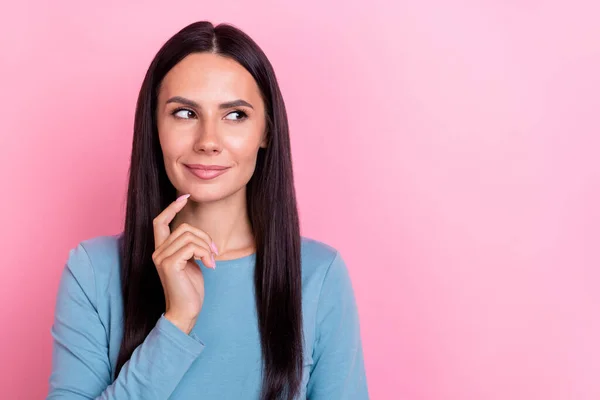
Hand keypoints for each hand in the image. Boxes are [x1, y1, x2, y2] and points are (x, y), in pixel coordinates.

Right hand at [152, 194, 217, 333]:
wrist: (185, 311)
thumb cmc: (190, 290)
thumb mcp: (191, 263)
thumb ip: (190, 248)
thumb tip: (199, 236)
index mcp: (161, 250)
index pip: (160, 222)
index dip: (171, 208)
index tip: (185, 197)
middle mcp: (157, 252)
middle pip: (184, 227)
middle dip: (204, 237)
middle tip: (214, 253)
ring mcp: (161, 258)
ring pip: (189, 236)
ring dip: (207, 247)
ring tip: (211, 261)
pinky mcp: (169, 264)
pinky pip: (192, 246)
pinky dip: (205, 253)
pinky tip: (209, 266)